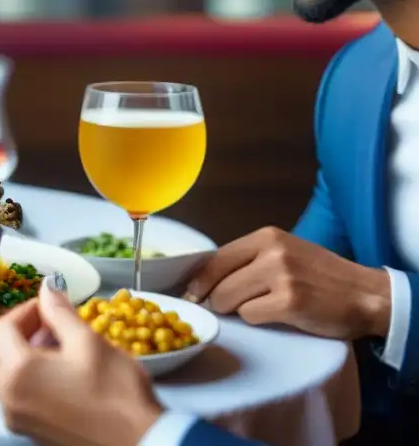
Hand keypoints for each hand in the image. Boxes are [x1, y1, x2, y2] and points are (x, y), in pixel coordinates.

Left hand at [0, 287, 162, 445]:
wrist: (139, 443)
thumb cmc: (116, 394)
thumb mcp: (87, 341)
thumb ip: (59, 311)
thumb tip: (47, 287)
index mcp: (17, 373)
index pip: (1, 329)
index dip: (24, 311)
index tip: (48, 306)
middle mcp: (9, 399)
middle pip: (1, 353)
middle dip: (24, 333)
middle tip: (55, 326)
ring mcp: (20, 419)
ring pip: (11, 376)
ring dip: (29, 357)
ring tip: (64, 351)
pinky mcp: (34, 433)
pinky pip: (22, 397)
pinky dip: (35, 380)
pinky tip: (66, 376)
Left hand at [184, 226, 390, 339]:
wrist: (367, 295)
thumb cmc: (322, 277)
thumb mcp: (285, 254)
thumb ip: (249, 259)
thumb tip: (204, 279)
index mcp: (266, 236)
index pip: (214, 258)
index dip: (198, 280)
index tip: (190, 294)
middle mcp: (271, 251)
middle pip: (216, 281)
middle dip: (216, 299)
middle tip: (225, 308)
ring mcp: (280, 276)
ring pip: (228, 299)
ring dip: (237, 311)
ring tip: (261, 308)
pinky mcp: (289, 302)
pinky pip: (250, 316)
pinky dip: (257, 321)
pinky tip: (278, 316)